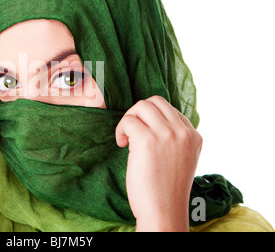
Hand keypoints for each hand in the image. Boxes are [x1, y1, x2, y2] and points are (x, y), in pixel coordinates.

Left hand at [115, 95, 201, 230]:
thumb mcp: (181, 159)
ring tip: (127, 139)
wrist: (164, 212)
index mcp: (194, 136)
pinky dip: (121, 130)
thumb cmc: (166, 190)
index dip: (152, 120)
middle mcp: (183, 132)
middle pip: (155, 101)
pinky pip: (128, 120)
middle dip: (139, 113)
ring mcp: (167, 134)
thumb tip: (152, 120)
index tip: (145, 137)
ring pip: (141, 105)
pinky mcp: (148, 140)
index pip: (170, 110)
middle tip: (132, 133)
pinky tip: (122, 144)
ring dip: (129, 119)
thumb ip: (174, 139)